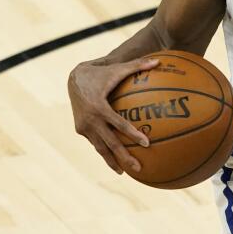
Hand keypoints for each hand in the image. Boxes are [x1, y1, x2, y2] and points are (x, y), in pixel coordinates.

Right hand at [67, 57, 158, 173]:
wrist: (73, 78)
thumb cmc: (100, 74)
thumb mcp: (117, 68)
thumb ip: (138, 65)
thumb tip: (158, 61)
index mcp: (99, 107)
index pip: (118, 124)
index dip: (132, 134)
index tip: (146, 143)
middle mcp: (89, 120)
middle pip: (109, 143)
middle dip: (124, 157)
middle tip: (138, 168)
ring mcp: (84, 127)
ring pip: (100, 148)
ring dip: (112, 161)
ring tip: (125, 172)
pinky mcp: (81, 130)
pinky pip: (96, 144)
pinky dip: (105, 153)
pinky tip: (116, 162)